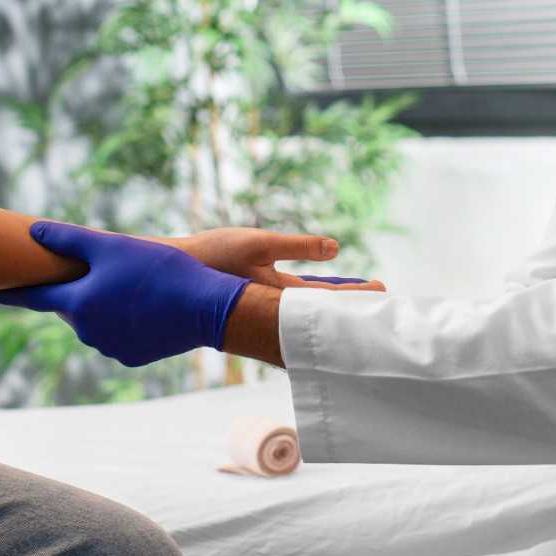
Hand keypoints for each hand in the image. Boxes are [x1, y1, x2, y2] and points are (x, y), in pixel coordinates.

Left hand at [0, 221, 251, 366]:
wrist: (205, 307)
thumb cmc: (157, 271)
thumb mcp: (110, 246)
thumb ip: (68, 239)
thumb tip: (34, 231)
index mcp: (78, 304)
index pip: (37, 297)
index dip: (16, 293)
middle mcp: (88, 332)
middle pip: (73, 307)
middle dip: (77, 291)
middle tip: (90, 273)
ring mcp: (111, 348)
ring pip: (97, 321)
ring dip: (103, 305)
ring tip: (128, 285)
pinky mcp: (134, 356)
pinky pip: (119, 334)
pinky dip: (124, 320)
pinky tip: (145, 304)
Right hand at [170, 227, 386, 291]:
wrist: (172, 273)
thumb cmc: (214, 256)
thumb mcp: (258, 244)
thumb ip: (297, 246)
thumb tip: (336, 247)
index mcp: (281, 297)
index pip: (329, 301)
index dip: (356, 297)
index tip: (382, 292)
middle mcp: (277, 309)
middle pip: (323, 311)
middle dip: (349, 308)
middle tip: (380, 304)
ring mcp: (266, 307)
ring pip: (308, 310)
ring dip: (330, 308)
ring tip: (355, 304)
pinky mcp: (256, 300)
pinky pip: (291, 306)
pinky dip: (308, 306)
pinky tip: (316, 302)